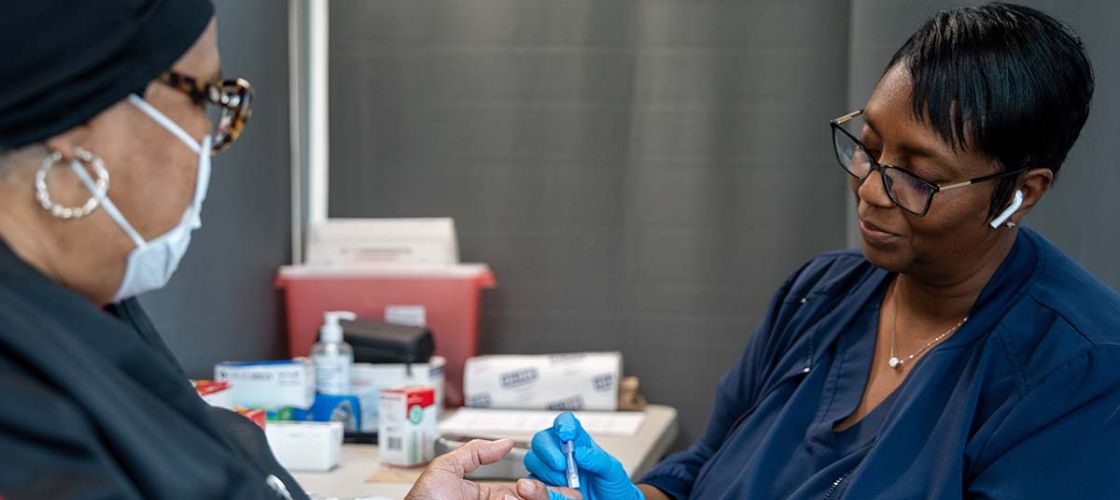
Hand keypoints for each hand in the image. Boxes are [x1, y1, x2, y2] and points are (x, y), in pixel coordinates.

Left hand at [406, 438, 581, 499]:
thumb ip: (475, 453)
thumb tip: (504, 442)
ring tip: (526, 490)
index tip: (561, 476)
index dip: (546, 484)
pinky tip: (535, 497)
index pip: (527, 491)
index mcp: (489, 497)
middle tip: (532, 486)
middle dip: (548, 491)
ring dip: (541, 497)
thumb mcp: (445, 470)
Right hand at [524, 413, 643, 499]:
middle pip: (542, 439)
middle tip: (562, 465)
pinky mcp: (544, 485)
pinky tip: (557, 490)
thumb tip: (580, 452)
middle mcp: (561, 452)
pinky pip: (532, 480)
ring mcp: (550, 468)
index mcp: (579, 441)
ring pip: (532, 458)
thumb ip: (598, 459)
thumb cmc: (612, 486)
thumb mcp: (612, 471)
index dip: (563, 424)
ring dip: (546, 469)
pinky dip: (540, 484)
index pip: (565, 422)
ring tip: (565, 482)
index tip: (566, 434)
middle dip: (548, 450)